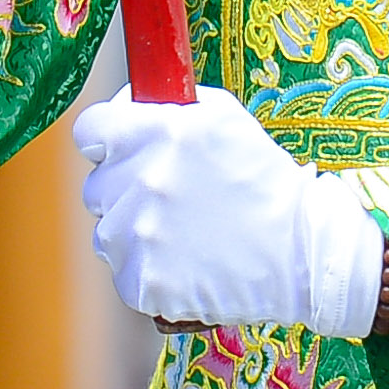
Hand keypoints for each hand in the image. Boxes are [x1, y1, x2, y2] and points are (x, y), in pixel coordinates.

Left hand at [74, 87, 386, 337]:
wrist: (301, 251)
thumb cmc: (263, 179)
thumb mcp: (222, 117)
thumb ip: (165, 106)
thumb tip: (127, 108)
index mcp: (156, 132)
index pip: (88, 129)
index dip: (106, 139)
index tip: (122, 149)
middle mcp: (140, 181)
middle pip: (96, 186)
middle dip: (125, 189)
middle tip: (170, 198)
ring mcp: (138, 236)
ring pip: (107, 232)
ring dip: (135, 232)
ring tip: (183, 234)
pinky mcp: (143, 282)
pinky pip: (125, 272)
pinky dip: (149, 271)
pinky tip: (186, 263)